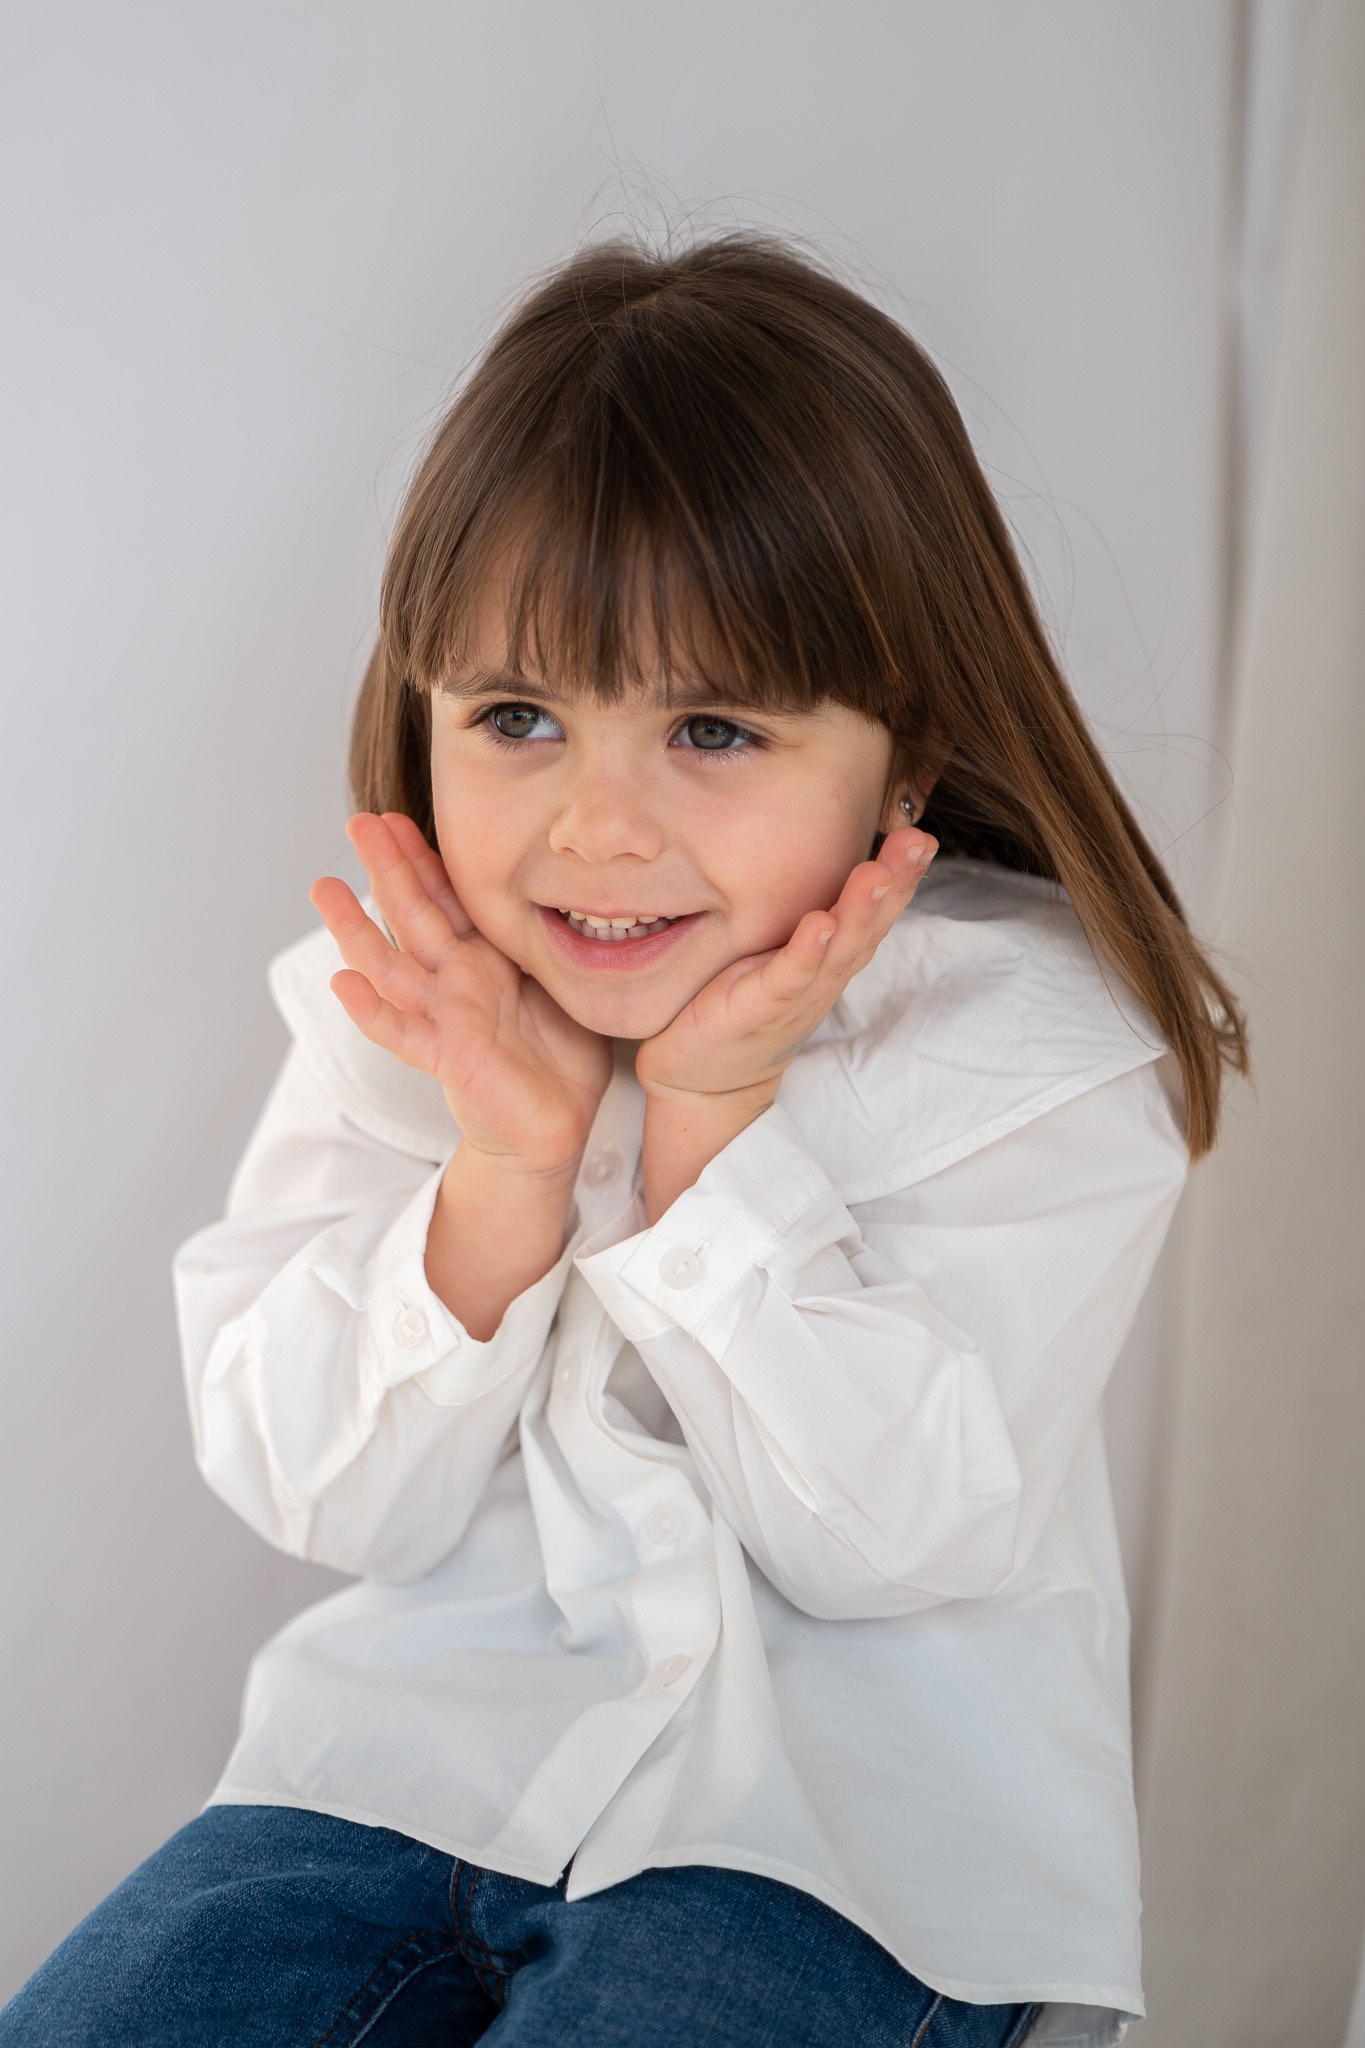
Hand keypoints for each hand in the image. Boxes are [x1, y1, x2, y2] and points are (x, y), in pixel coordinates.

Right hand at [309, 812, 613, 1179]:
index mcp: (482, 959)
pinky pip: (403, 1033)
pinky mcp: (447, 1057)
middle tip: (359, 821)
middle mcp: (455, 982)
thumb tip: (569, 888)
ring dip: (356, 928)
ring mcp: (445, 1018)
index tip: (398, 816)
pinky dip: (372, 1010)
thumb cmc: (559, 1057)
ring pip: (392, 965)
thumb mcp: (561, 982)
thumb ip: (547, 942)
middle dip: (388, 868)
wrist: (554, 1128)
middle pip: (414, 915)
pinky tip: (343, 983)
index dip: (422, 858)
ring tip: (323, 890)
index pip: (446, 898)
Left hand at [633, 826, 938, 1102]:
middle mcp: (825, 974)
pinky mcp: (759, 1011)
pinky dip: (807, 953)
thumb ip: (801, 911)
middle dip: (897, 883)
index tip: (922, 835)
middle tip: (918, 841)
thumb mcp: (779, 952)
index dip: (902, 875)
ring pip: (839, 951)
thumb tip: (806, 845)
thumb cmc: (741, 1004)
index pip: (875, 910)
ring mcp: (796, 994)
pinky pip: (788, 980)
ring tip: (877, 873)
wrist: (705, 1078)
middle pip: (870, 926)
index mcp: (831, 956)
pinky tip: (821, 924)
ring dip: (859, 912)